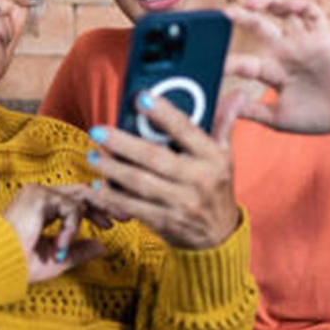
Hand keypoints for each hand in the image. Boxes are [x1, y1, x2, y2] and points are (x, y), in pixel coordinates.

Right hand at [1, 184, 108, 283]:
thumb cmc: (18, 266)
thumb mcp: (58, 259)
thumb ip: (79, 250)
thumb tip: (103, 247)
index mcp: (42, 207)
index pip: (76, 199)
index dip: (97, 209)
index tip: (113, 223)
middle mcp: (40, 195)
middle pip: (83, 191)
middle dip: (107, 202)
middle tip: (127, 215)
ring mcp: (38, 192)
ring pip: (81, 196)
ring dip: (96, 213)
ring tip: (100, 231)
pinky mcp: (39, 196)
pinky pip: (70, 208)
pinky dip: (71, 228)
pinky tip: (60, 246)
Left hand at [85, 91, 246, 249]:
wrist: (219, 234)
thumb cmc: (216, 186)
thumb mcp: (225, 155)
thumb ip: (224, 123)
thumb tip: (237, 94)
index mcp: (212, 158)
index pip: (186, 131)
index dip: (164, 114)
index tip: (142, 98)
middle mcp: (198, 180)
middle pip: (154, 158)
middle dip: (123, 143)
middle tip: (98, 131)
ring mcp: (181, 204)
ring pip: (140, 184)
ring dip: (112, 169)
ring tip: (92, 156)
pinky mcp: (166, 222)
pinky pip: (134, 208)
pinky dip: (114, 197)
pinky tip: (98, 185)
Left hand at [223, 0, 329, 134]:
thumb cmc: (318, 117)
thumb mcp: (278, 119)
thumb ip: (252, 113)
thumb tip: (223, 110)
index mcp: (273, 72)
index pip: (245, 62)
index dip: (228, 63)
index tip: (212, 65)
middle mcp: (286, 53)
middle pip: (259, 28)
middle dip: (242, 18)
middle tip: (224, 13)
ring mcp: (304, 43)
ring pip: (283, 13)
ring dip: (267, 3)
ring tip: (249, 3)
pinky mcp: (324, 37)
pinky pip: (312, 12)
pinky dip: (298, 5)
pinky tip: (284, 5)